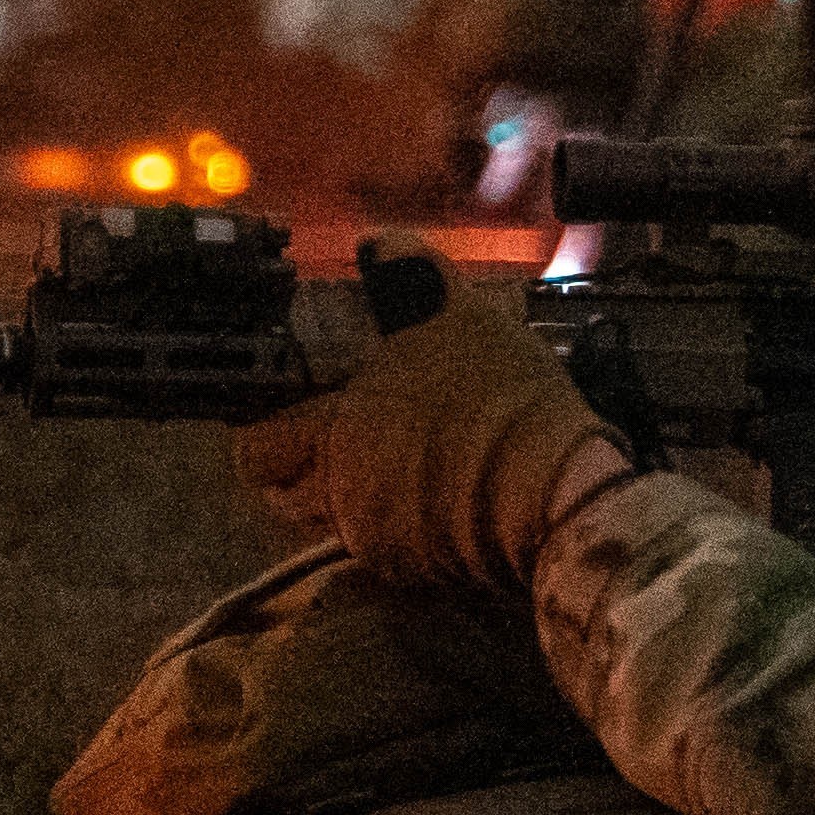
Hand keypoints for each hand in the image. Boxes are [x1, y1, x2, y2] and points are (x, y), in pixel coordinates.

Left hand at [228, 248, 620, 597]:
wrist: (558, 493)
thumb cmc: (500, 405)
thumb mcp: (458, 316)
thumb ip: (410, 273)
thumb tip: (379, 243)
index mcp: (334, 434)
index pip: (256, 446)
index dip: (261, 425)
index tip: (284, 403)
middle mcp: (341, 496)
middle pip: (284, 494)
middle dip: (298, 467)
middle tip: (329, 432)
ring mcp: (377, 540)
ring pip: (332, 522)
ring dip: (346, 493)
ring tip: (389, 457)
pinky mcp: (420, 572)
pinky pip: (384, 546)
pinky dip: (396, 521)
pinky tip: (432, 488)